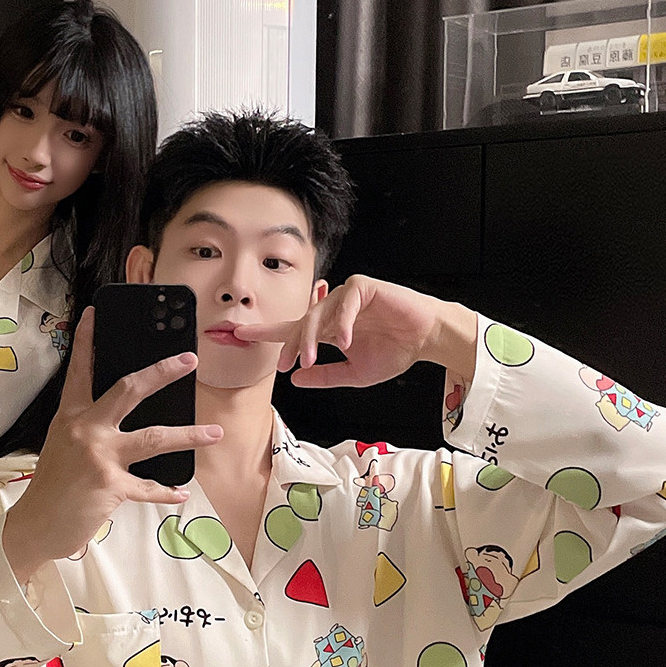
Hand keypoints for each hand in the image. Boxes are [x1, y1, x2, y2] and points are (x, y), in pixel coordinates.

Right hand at [3, 308, 222, 583]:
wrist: (36, 525)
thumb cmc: (52, 488)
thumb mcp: (64, 448)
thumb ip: (89, 430)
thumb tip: (123, 423)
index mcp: (71, 416)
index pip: (81, 371)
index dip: (87, 341)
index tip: (96, 313)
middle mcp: (85, 429)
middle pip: (129, 389)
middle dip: (163, 371)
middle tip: (189, 359)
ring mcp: (98, 455)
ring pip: (154, 437)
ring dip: (189, 435)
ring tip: (215, 433)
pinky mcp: (110, 485)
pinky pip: (149, 486)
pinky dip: (167, 492)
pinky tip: (181, 492)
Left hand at [243, 275, 476, 388]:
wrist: (426, 340)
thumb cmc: (394, 352)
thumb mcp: (354, 374)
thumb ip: (324, 376)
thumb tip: (296, 380)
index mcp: (328, 330)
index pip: (292, 329)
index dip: (267, 333)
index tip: (240, 335)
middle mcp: (333, 311)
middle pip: (301, 322)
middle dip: (289, 343)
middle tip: (284, 363)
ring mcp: (348, 297)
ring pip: (319, 313)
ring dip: (311, 338)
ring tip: (308, 359)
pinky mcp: (365, 287)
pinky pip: (346, 302)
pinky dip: (343, 322)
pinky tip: (345, 341)